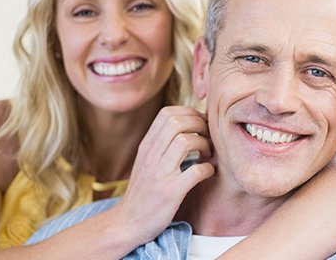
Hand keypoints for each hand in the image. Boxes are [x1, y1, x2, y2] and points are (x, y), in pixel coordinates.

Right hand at [114, 106, 213, 245]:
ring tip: (208, 153)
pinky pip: (195, 170)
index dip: (189, 112)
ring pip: (186, 141)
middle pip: (177, 122)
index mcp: (146, 145)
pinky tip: (208, 172)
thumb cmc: (143, 190)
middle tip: (208, 136)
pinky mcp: (170, 192)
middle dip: (199, 124)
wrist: (127, 223)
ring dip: (204, 143)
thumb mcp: (146, 160)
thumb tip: (187, 124)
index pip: (167, 113)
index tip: (200, 123)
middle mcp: (151, 155)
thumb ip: (161, 142)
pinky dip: (207, 168)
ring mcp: (160, 173)